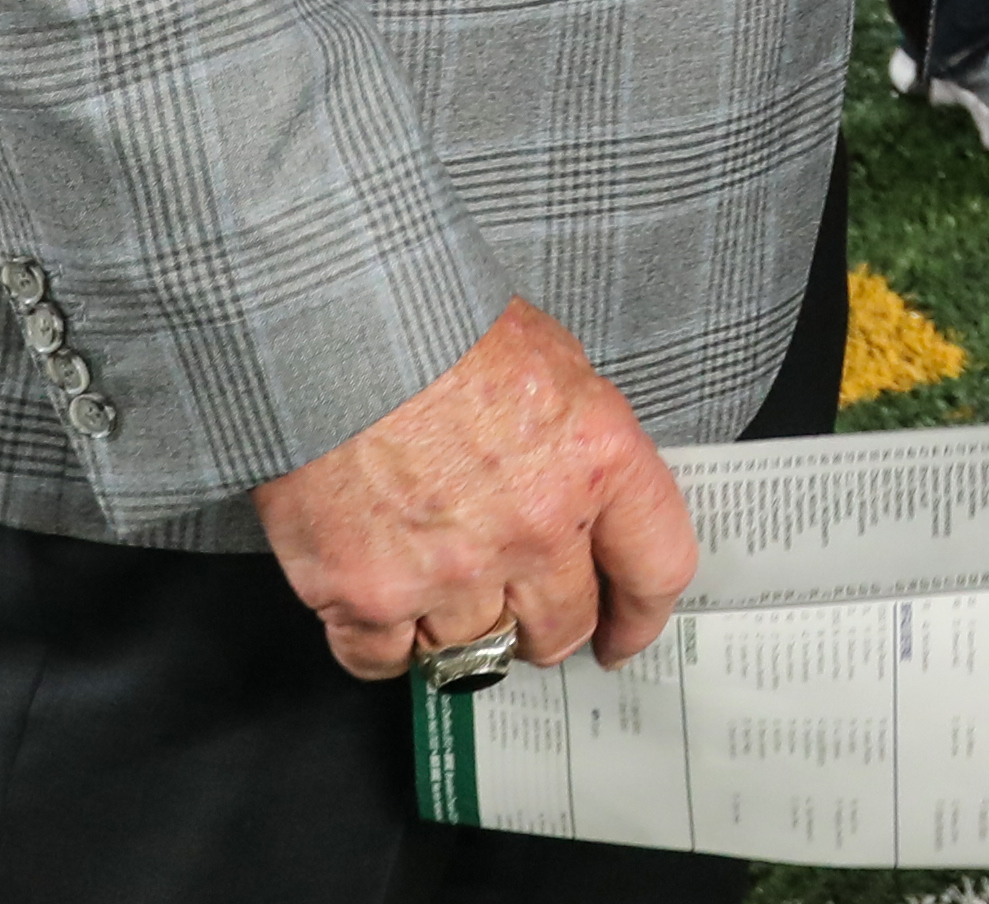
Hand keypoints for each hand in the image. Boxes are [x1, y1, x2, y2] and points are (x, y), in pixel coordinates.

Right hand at [251, 298, 696, 681]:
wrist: (333, 327)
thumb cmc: (437, 327)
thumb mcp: (553, 364)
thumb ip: (577, 449)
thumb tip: (585, 507)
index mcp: (595, 461)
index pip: (654, 569)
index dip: (640, 615)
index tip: (624, 634)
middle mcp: (534, 527)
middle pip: (562, 628)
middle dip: (544, 625)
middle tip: (519, 607)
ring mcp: (450, 569)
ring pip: (475, 652)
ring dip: (459, 627)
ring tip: (435, 577)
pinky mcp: (367, 595)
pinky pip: (385, 661)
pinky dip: (383, 642)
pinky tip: (380, 599)